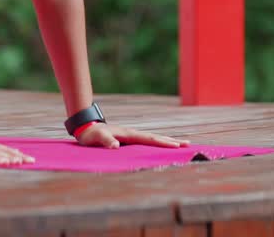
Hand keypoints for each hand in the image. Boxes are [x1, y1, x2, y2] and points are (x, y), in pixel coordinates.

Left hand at [74, 123, 189, 148]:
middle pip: (155, 137)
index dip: (162, 143)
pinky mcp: (129, 139)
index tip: (176, 146)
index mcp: (129, 134)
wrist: (86, 127)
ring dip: (166, 141)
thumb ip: (106, 141)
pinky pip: (147, 141)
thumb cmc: (91, 134)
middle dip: (171, 141)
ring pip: (153, 138)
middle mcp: (133, 133)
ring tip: (181, 144)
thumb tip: (115, 146)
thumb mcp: (96, 138)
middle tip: (188, 144)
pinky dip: (157, 143)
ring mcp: (132, 136)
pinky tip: (161, 146)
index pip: (149, 139)